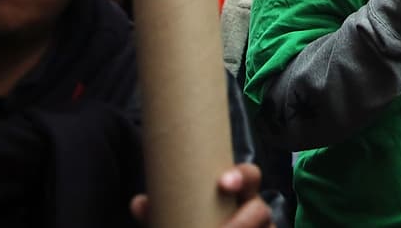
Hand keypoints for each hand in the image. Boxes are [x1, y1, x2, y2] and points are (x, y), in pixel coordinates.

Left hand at [130, 163, 271, 226]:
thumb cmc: (196, 223)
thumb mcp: (179, 217)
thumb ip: (161, 211)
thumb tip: (139, 202)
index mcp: (237, 194)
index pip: (249, 176)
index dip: (241, 176)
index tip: (223, 183)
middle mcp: (254, 212)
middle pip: (261, 209)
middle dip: (245, 219)